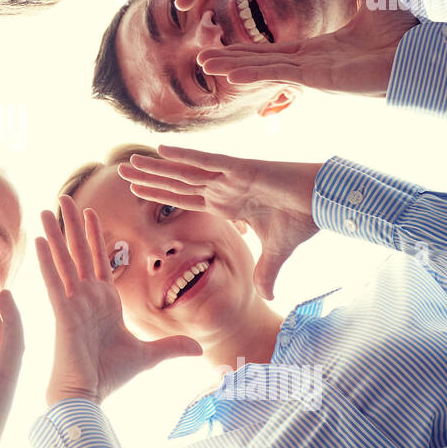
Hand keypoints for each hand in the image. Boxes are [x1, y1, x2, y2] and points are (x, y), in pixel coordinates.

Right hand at [37, 195, 199, 406]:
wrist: (89, 396)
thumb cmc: (110, 376)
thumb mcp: (148, 356)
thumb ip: (170, 346)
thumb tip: (198, 348)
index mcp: (104, 302)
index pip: (98, 260)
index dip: (94, 236)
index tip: (90, 211)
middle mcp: (86, 297)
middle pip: (79, 251)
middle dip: (73, 224)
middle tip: (65, 196)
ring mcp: (73, 302)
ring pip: (64, 260)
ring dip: (56, 234)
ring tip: (48, 208)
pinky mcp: (64, 312)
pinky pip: (55, 281)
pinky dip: (48, 260)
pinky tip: (40, 239)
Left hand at [117, 146, 320, 299]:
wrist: (327, 200)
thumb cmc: (303, 218)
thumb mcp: (277, 253)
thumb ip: (267, 272)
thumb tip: (269, 297)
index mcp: (226, 204)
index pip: (183, 199)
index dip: (159, 195)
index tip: (134, 192)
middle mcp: (223, 187)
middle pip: (177, 183)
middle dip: (148, 178)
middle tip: (119, 172)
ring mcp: (230, 176)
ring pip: (185, 171)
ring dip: (157, 167)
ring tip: (130, 161)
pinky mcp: (243, 168)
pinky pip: (209, 161)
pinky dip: (186, 156)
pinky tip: (162, 150)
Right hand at [198, 0, 418, 96]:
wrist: (421, 50)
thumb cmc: (403, 30)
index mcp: (322, 48)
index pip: (278, 48)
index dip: (252, 46)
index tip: (229, 44)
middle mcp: (313, 63)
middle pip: (263, 61)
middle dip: (233, 59)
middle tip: (205, 59)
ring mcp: (315, 73)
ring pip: (266, 69)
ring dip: (235, 67)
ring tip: (207, 66)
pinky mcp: (320, 78)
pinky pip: (281, 74)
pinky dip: (255, 72)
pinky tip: (232, 72)